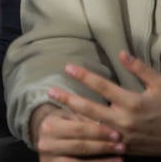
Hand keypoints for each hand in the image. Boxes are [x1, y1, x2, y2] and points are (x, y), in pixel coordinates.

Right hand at [32, 103, 123, 160]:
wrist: (47, 141)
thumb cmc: (64, 127)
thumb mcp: (69, 118)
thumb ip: (84, 120)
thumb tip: (107, 124)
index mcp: (50, 126)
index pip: (78, 129)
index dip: (99, 132)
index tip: (117, 134)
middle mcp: (46, 143)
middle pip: (80, 146)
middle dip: (103, 147)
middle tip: (122, 146)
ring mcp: (49, 159)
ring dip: (103, 161)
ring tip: (120, 158)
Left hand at [46, 53, 160, 153]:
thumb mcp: (160, 85)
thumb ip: (140, 69)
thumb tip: (122, 53)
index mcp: (133, 102)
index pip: (103, 86)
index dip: (84, 76)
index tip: (68, 67)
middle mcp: (125, 120)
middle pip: (90, 108)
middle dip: (68, 99)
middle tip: (50, 91)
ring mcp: (123, 136)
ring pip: (91, 126)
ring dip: (73, 117)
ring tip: (54, 110)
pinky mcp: (124, 147)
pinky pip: (100, 140)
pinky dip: (86, 132)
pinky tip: (72, 126)